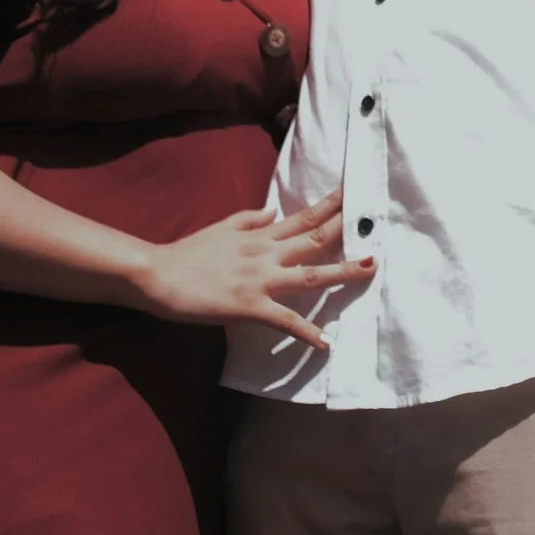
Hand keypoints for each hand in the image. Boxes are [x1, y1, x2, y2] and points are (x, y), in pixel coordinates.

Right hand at [133, 190, 374, 349]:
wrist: (158, 274)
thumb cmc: (188, 252)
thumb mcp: (222, 226)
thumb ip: (250, 219)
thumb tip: (274, 211)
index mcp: (260, 235)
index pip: (303, 216)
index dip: (331, 204)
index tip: (353, 191)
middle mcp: (267, 253)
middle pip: (316, 238)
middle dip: (347, 229)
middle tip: (377, 222)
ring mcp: (261, 279)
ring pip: (310, 275)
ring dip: (342, 273)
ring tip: (369, 269)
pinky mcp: (249, 306)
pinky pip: (285, 320)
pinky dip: (306, 332)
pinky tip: (325, 343)